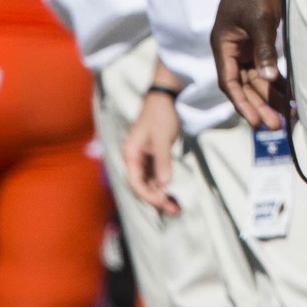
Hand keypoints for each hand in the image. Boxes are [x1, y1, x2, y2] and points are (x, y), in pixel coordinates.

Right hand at [121, 87, 184, 214]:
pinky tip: (172, 192)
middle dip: (156, 198)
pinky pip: (154, 175)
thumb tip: (163, 185)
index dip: (149, 196)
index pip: (135, 182)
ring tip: (176, 206)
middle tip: (174, 210)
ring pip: (148, 181)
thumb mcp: (161, 139)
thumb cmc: (161, 115)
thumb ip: (162, 162)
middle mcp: (132, 158)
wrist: (165, 97)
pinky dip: (162, 184)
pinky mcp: (151, 155)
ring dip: (160, 194)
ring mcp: (142, 157)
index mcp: (130, 154)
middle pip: (141, 185)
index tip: (164, 203)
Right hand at [211, 0, 287, 129]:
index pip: (230, 83)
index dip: (243, 104)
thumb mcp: (261, 19)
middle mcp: (231, 50)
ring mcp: (244, 47)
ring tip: (289, 114)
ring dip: (271, 95)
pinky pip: (265, 67)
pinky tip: (290, 94)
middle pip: (245, 85)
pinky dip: (277, 80)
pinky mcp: (257, 42)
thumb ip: (264, 49)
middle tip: (278, 125)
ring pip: (257, 79)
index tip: (257, 121)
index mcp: (223, 46)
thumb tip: (269, 77)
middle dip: (260, 105)